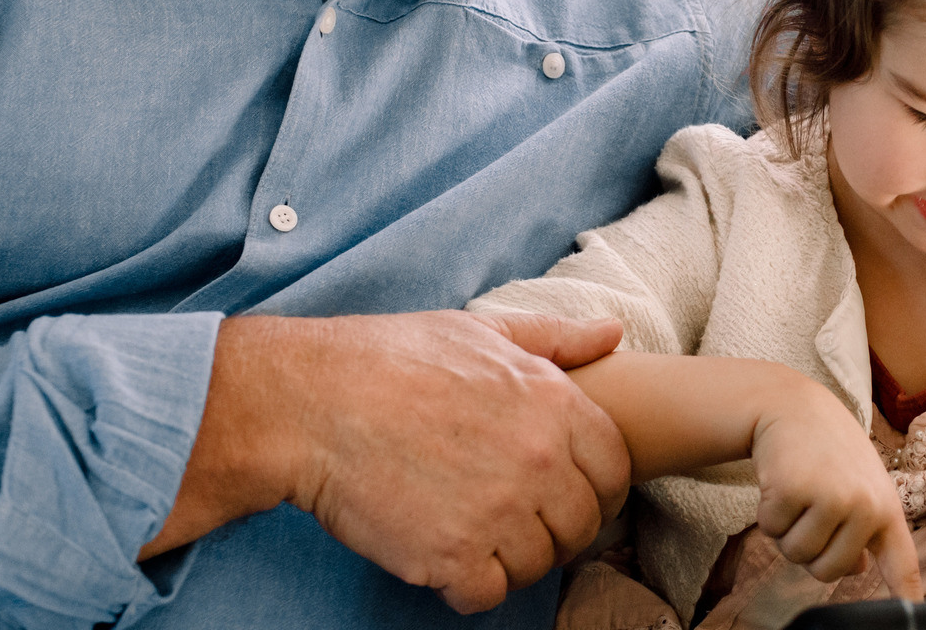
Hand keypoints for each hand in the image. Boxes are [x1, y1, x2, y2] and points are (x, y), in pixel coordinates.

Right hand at [142, 310, 631, 614]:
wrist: (310, 403)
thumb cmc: (390, 358)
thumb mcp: (481, 331)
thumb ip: (556, 339)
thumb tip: (612, 333)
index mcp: (554, 404)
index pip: (615, 470)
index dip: (595, 486)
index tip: (564, 491)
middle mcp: (537, 461)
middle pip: (583, 524)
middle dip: (557, 528)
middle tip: (515, 520)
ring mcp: (498, 512)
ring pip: (539, 564)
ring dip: (512, 559)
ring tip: (474, 534)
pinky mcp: (452, 556)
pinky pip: (488, 594)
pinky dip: (469, 587)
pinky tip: (444, 559)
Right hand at [750, 379, 922, 599]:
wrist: (793, 406)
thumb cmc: (827, 451)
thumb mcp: (857, 486)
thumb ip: (862, 529)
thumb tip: (857, 568)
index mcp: (887, 508)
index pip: (902, 563)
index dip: (907, 598)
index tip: (918, 617)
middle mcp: (866, 505)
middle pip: (828, 572)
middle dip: (809, 549)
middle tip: (810, 506)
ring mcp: (832, 497)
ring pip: (797, 555)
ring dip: (786, 530)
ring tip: (797, 491)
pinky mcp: (795, 490)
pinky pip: (771, 531)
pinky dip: (766, 513)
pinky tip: (779, 481)